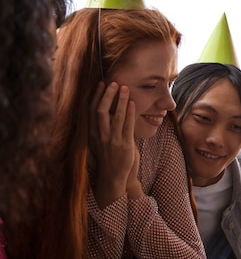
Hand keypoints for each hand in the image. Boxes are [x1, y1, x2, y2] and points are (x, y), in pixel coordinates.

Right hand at [89, 81, 135, 207]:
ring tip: (125, 88)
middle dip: (106, 95)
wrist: (113, 176)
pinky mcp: (124, 146)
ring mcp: (112, 141)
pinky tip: (132, 104)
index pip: (90, 110)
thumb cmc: (108, 156)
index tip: (100, 83)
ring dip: (120, 101)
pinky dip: (129, 113)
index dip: (95, 95)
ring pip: (115, 116)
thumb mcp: (99, 140)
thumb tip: (103, 108)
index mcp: (92, 133)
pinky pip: (127, 126)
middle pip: (100, 111)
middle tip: (113, 82)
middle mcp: (100, 136)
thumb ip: (100, 126)